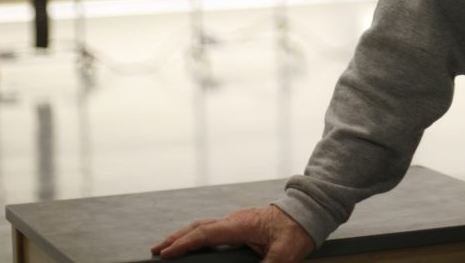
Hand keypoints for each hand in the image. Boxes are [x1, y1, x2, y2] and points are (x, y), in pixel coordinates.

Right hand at [150, 205, 313, 261]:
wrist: (309, 212)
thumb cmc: (298, 229)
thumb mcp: (285, 253)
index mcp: (241, 224)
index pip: (206, 233)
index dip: (184, 243)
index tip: (165, 253)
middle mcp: (235, 220)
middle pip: (198, 227)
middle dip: (176, 238)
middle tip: (156, 250)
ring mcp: (237, 221)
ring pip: (204, 227)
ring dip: (184, 236)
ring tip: (167, 248)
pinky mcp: (241, 226)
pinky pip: (213, 230)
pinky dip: (197, 236)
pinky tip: (193, 245)